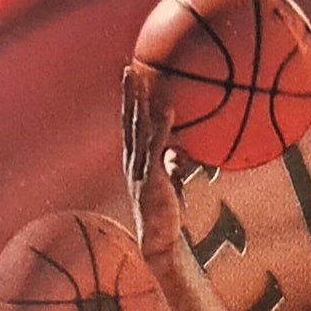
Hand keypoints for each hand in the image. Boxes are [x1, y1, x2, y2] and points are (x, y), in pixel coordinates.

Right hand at [121, 64, 201, 262]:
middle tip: (128, 69)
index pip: (130, 128)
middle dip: (128, 95)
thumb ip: (173, 166)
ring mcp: (139, 169)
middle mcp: (132, 162)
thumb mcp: (170, 185)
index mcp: (134, 163)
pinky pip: (155, 147)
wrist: (159, 241)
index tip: (131, 83)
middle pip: (129, 121)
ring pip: (137, 128)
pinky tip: (167, 109)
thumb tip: (182, 154)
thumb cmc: (166, 215)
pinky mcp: (150, 178)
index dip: (129, 105)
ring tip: (141, 79)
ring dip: (138, 102)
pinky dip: (161, 127)